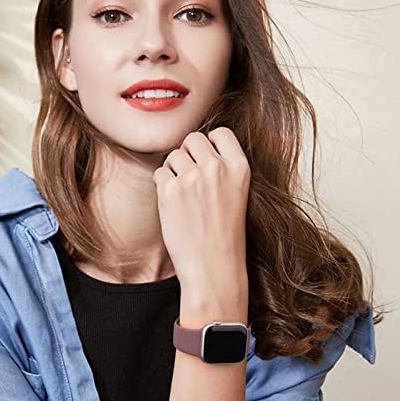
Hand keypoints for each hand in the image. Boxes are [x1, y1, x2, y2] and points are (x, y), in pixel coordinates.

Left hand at [152, 127, 250, 299]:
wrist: (214, 268)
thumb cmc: (225, 233)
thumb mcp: (238, 193)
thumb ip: (222, 167)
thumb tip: (196, 145)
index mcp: (240, 167)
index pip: (220, 133)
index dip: (210, 144)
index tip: (206, 162)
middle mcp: (217, 168)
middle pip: (193, 138)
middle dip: (189, 154)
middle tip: (191, 178)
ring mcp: (193, 178)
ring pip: (174, 154)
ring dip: (174, 170)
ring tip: (183, 195)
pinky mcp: (170, 191)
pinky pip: (160, 173)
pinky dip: (162, 185)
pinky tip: (173, 204)